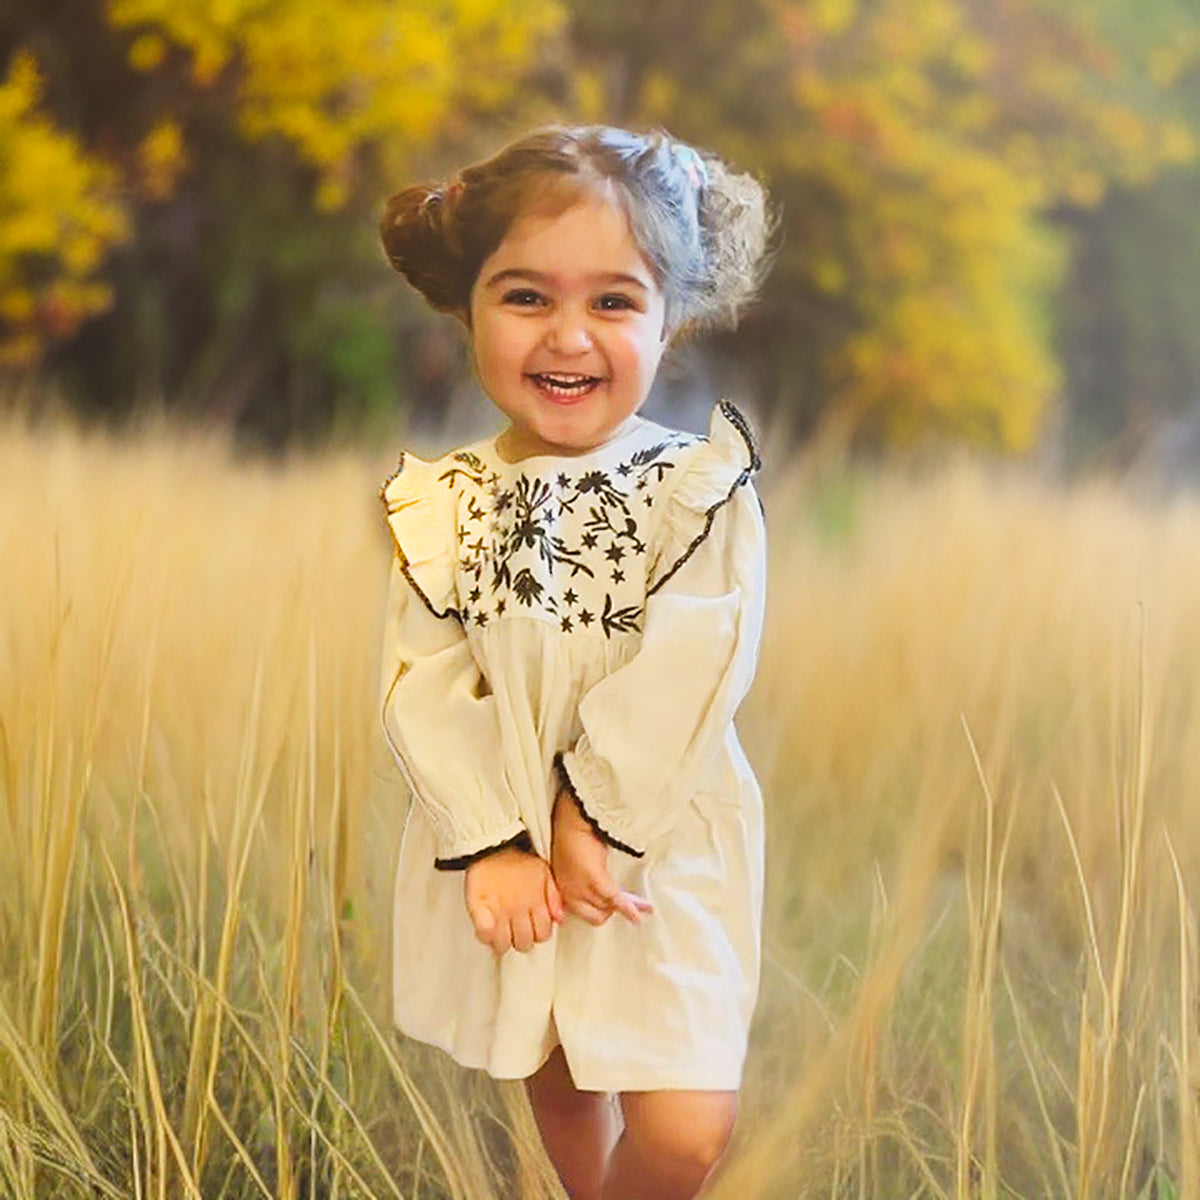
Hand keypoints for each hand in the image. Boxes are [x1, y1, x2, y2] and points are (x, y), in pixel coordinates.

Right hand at [464, 847, 563, 954]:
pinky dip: (485, 936)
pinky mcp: (478, 907)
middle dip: (519, 940)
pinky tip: (486, 931)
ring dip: (501, 941)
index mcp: (535, 902)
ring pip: (504, 944)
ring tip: (498, 932)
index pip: (542, 935)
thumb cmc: (519, 859)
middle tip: (513, 931)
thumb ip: (553, 896)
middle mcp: (519, 909)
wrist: (494, 843)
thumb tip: (559, 919)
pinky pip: (484, 933)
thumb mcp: (544, 873)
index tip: (530, 928)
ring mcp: (499, 909)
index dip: (537, 935)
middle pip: (524, 944)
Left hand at [551, 787, 652, 926]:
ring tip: (644, 907)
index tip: (612, 911)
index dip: (600, 912)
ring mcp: (580, 888)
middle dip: (612, 910)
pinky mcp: (594, 879)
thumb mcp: (572, 865)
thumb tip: (602, 895)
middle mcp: (569, 892)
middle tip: (627, 903)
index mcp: (561, 889)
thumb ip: (580, 882)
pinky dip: (629, 907)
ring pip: (608, 907)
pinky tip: (640, 913)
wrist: (573, 820)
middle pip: (597, 915)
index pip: (582, 914)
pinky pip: (615, 898)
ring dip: (626, 906)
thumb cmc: (573, 837)